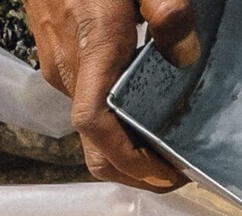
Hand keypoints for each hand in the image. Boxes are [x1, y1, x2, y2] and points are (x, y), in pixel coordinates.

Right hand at [25, 0, 198, 189]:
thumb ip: (168, 11)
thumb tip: (185, 56)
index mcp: (93, 48)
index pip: (95, 123)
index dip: (127, 159)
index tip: (163, 174)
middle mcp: (69, 67)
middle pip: (93, 142)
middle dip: (132, 169)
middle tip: (174, 173)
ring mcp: (58, 64)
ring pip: (90, 126)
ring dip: (124, 145)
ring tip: (165, 143)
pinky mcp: (56, 56)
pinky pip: (84, 101)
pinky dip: (112, 120)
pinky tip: (140, 107)